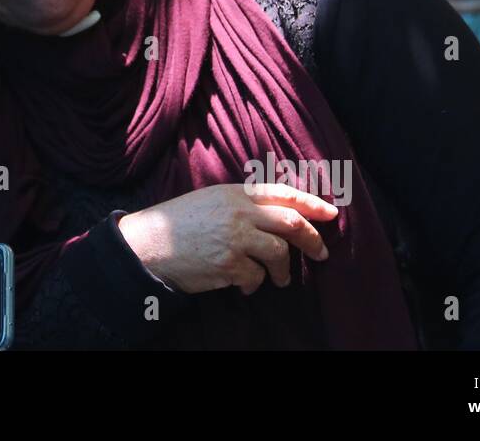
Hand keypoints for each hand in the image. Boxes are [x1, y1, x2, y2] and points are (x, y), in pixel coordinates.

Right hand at [117, 183, 336, 295]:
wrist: (148, 244)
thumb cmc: (177, 224)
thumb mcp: (210, 200)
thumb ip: (242, 204)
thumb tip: (276, 217)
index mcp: (235, 193)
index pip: (283, 194)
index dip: (312, 204)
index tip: (331, 215)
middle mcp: (239, 212)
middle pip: (291, 223)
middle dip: (313, 240)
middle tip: (321, 254)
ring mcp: (235, 238)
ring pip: (280, 254)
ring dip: (283, 270)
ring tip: (278, 279)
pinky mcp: (229, 264)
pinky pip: (256, 277)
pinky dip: (254, 284)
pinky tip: (243, 285)